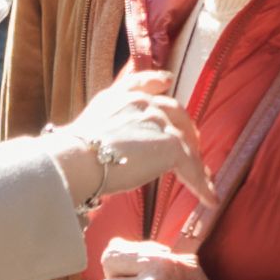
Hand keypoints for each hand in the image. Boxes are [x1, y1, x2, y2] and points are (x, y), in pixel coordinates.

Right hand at [54, 69, 210, 201]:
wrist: (76, 160)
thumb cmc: (70, 155)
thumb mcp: (84, 132)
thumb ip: (99, 133)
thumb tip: (101, 152)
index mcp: (118, 98)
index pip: (142, 83)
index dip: (156, 81)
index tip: (166, 80)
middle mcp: (141, 104)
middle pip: (174, 113)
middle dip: (185, 130)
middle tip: (191, 149)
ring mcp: (158, 121)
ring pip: (185, 142)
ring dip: (195, 162)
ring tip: (204, 181)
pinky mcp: (170, 145)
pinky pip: (191, 166)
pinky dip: (201, 184)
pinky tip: (209, 200)